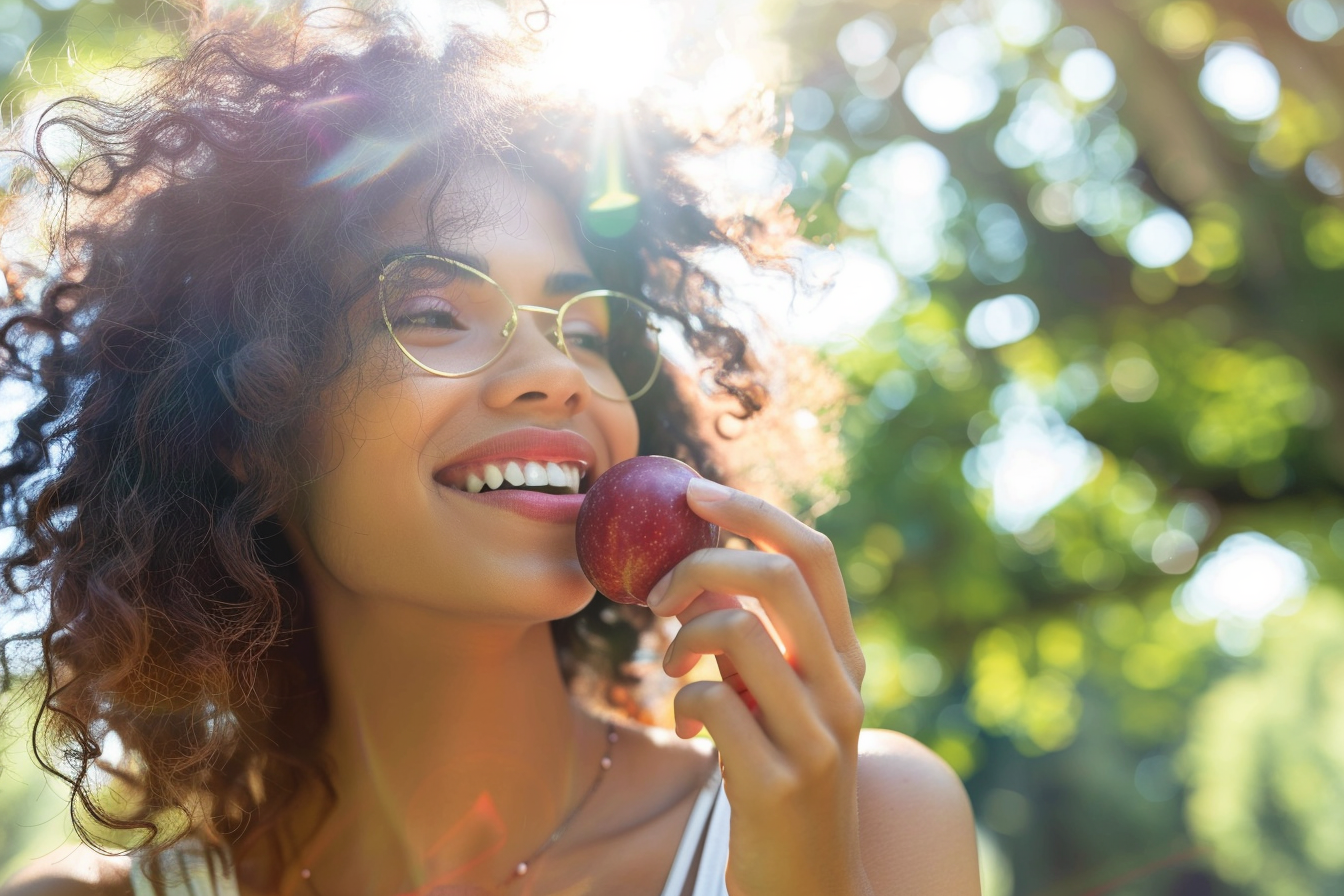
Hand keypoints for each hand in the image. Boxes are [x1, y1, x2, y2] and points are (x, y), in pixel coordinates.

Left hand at [645, 477, 872, 895]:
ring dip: (682, 638)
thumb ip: (759, 640)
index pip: (813, 552)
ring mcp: (817, 737)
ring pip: (736, 629)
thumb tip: (700, 568)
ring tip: (670, 668)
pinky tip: (688, 729)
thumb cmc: (782, 780)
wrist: (812, 888)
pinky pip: (711, 701)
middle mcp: (843, 688)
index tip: (691, 492)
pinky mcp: (778, 783)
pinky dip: (683, 702)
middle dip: (701, 563)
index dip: (752, 509)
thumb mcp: (786, 702)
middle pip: (777, 574)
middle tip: (656, 592)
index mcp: (846, 658)